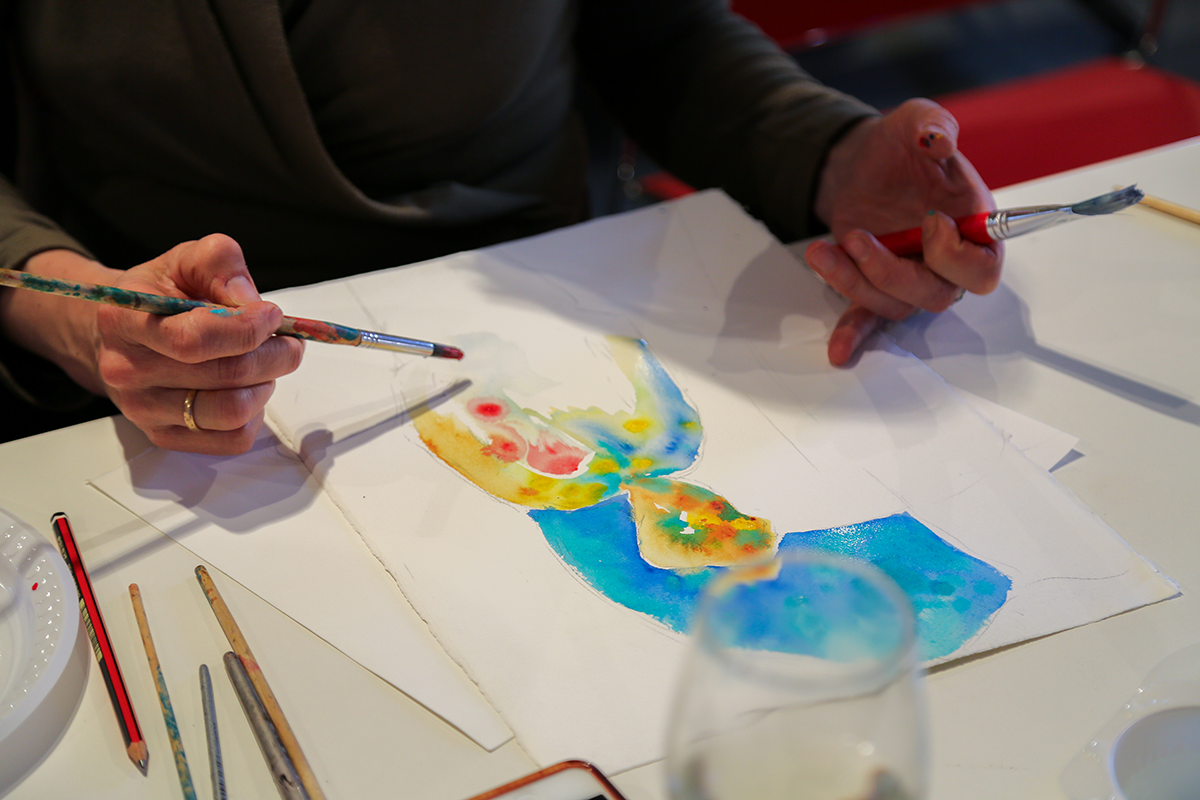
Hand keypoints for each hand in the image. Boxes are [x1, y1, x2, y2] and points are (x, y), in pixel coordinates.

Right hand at [15, 235, 303, 453]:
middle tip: (289, 341)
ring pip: (232, 411)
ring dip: (266, 384)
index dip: (247, 329)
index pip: (195, 339)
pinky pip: (232, 439)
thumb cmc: (161, 295)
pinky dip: (255, 414)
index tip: (273, 315)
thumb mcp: (185, 260)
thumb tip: (250, 303)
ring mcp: (143, 409)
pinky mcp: (165, 436)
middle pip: (224, 375)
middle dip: (274, 355)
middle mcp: (127, 369)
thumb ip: (220, 264)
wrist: (119, 333)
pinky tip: (248, 389)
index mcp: (125, 319)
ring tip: (267, 363)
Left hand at [805, 98, 1003, 365]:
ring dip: (856, 282)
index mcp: (971, 227)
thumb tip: (939, 140)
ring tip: (825, 247)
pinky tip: (838, 350)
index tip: (929, 222)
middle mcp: (944, 261)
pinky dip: (854, 334)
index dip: (957, 255)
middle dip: (893, 272)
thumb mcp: (916, 121)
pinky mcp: (875, 285)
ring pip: (896, 305)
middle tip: (859, 238)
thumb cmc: (900, 146)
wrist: (862, 161)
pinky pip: (869, 319)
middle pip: (937, 295)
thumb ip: (933, 126)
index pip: (984, 267)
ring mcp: (909, 276)